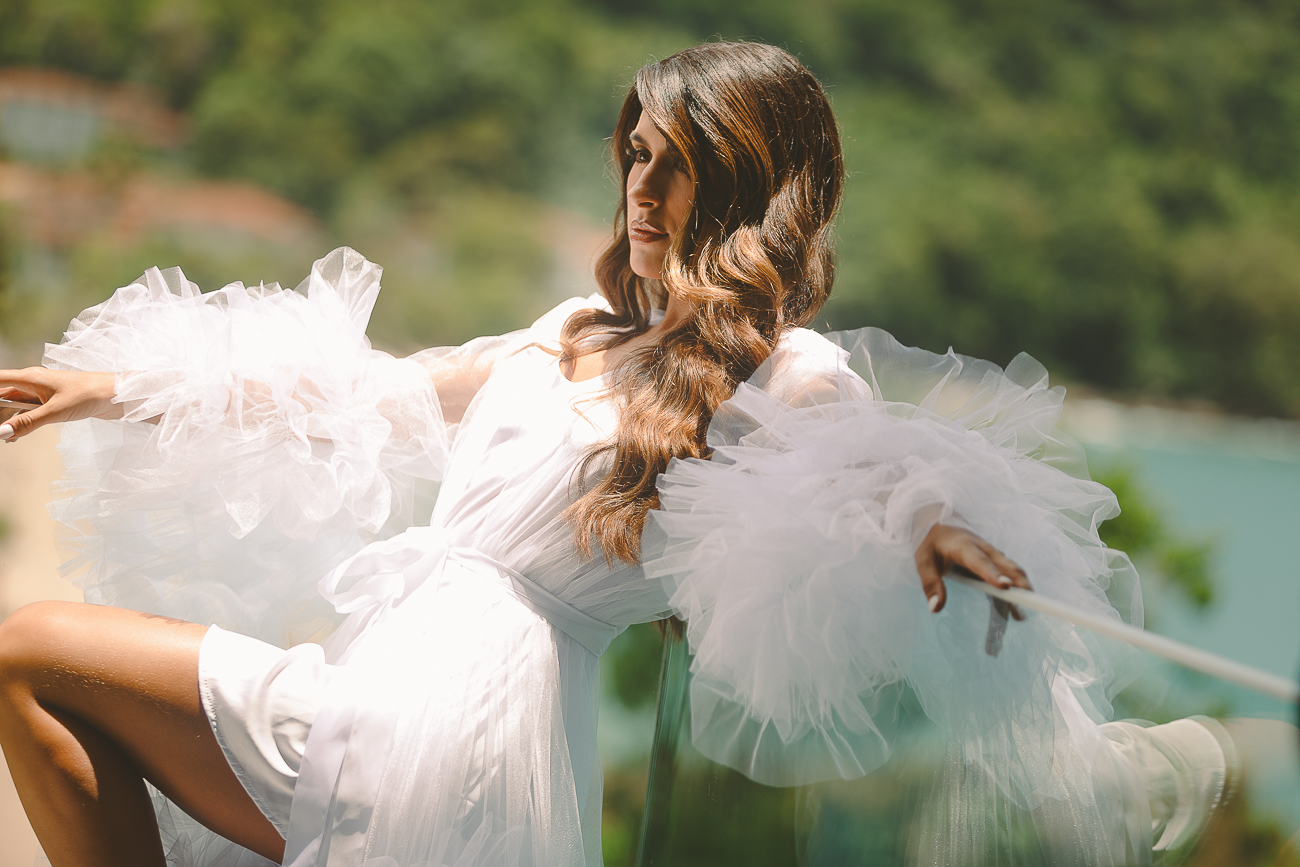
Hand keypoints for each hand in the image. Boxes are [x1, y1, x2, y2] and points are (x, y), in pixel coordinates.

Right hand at [0, 369, 119, 440]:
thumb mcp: (55, 411)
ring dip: (8, 421)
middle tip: (2, 433)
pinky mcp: (51, 402)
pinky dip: (20, 423)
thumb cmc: (89, 395)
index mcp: (29, 377)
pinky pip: (27, 412)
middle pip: (2, 396)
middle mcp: (32, 383)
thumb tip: (1, 433)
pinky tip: (16, 437)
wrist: (117, 395)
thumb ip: (27, 423)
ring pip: (14, 406)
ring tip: (7, 438)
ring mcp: (42, 393)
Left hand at [915, 523, 1031, 618]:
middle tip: (1027, 606)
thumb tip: (935, 608)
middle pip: (1006, 566)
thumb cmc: (930, 543)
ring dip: (1020, 592)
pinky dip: (1013, 594)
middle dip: (1019, 585)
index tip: (1006, 587)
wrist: (938, 524)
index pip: (980, 561)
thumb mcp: (923, 562)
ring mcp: (992, 555)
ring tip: (1022, 617)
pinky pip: (1008, 578)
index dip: (993, 574)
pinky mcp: (994, 563)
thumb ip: (930, 584)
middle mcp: (984, 549)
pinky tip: (1015, 613)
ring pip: (1012, 572)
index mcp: (964, 546)